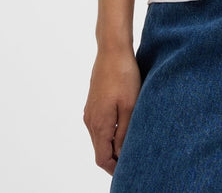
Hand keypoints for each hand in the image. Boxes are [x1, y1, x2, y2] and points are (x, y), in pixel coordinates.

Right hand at [83, 49, 140, 173]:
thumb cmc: (123, 74)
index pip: (102, 158)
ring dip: (112, 145)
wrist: (112, 50)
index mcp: (99, 123)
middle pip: (99, 150)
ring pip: (99, 138)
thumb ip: (124, 132)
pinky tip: (123, 128)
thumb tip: (120, 153)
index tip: (128, 171)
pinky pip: (99, 126)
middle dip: (114, 159)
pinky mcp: (93, 103)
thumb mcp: (130, 105)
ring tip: (130, 146)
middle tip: (132, 161)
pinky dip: (109, 133)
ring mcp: (90, 111)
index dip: (114, 168)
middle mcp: (90, 120)